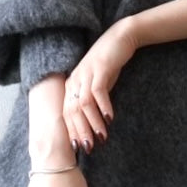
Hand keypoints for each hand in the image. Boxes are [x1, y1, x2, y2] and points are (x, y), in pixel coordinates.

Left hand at [63, 18, 138, 153]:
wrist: (120, 39)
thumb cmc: (108, 66)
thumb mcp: (96, 86)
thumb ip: (91, 103)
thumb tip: (92, 127)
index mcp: (71, 86)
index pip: (67, 114)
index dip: (72, 131)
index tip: (78, 148)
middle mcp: (75, 80)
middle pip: (73, 111)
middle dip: (81, 132)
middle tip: (90, 148)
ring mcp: (86, 74)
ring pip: (84, 104)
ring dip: (93, 123)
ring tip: (102, 137)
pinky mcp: (100, 69)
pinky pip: (98, 92)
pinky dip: (103, 107)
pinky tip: (110, 119)